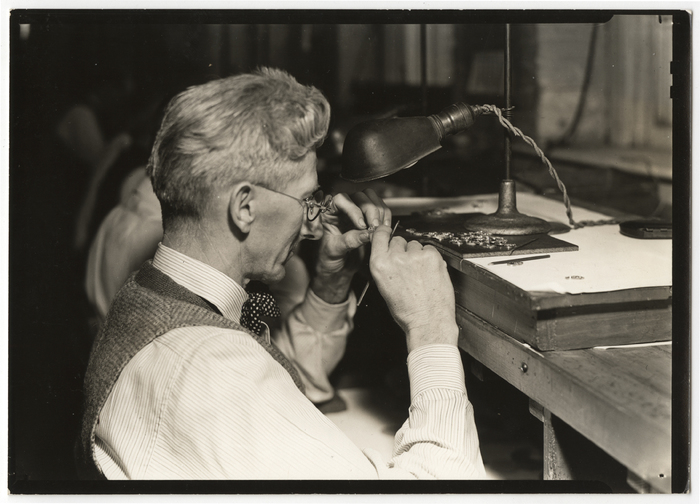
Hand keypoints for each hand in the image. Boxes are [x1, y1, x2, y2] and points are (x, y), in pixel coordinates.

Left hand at [310, 189, 390, 303]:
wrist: (337, 271)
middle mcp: (344, 209)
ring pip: (372, 199)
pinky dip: (385, 217)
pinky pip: (381, 210)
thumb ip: (349, 241)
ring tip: (379, 229)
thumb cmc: (328, 260)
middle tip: (374, 227)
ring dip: (379, 212)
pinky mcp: (370, 219)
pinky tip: (384, 229)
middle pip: (360, 196)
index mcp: (329, 212)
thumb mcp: (334, 251)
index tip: (361, 225)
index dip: (353, 209)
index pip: (341, 199)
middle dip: (370, 210)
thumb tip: (365, 233)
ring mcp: (358, 212)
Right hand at [369, 225, 458, 352]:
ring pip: (415, 245)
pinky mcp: (432, 256)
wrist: (428, 321)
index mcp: (379, 265)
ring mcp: (415, 256)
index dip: (385, 233)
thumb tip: (390, 253)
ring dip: (418, 255)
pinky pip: (430, 249)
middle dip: (404, 251)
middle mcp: (395, 257)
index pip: (379, 235)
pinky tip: (429, 273)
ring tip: (421, 274)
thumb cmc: (407, 311)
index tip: (388, 233)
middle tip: (409, 268)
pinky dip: (431, 258)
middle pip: (399, 240)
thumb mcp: (384, 288)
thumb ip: (385, 266)